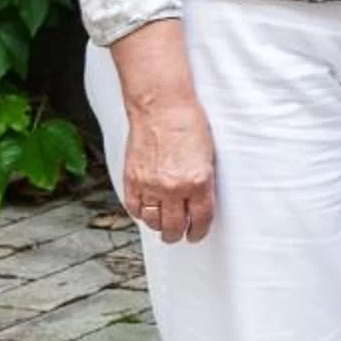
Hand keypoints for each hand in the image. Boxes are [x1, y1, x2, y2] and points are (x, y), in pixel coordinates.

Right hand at [108, 21, 215, 242]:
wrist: (161, 106)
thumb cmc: (188, 123)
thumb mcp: (207, 156)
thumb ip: (202, 183)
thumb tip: (198, 205)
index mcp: (199, 181)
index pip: (201, 219)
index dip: (199, 231)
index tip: (197, 234)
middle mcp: (174, 188)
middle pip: (175, 227)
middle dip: (179, 235)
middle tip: (179, 234)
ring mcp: (151, 185)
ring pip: (154, 222)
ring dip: (159, 225)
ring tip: (163, 223)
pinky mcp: (132, 180)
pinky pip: (135, 209)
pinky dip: (141, 213)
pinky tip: (147, 209)